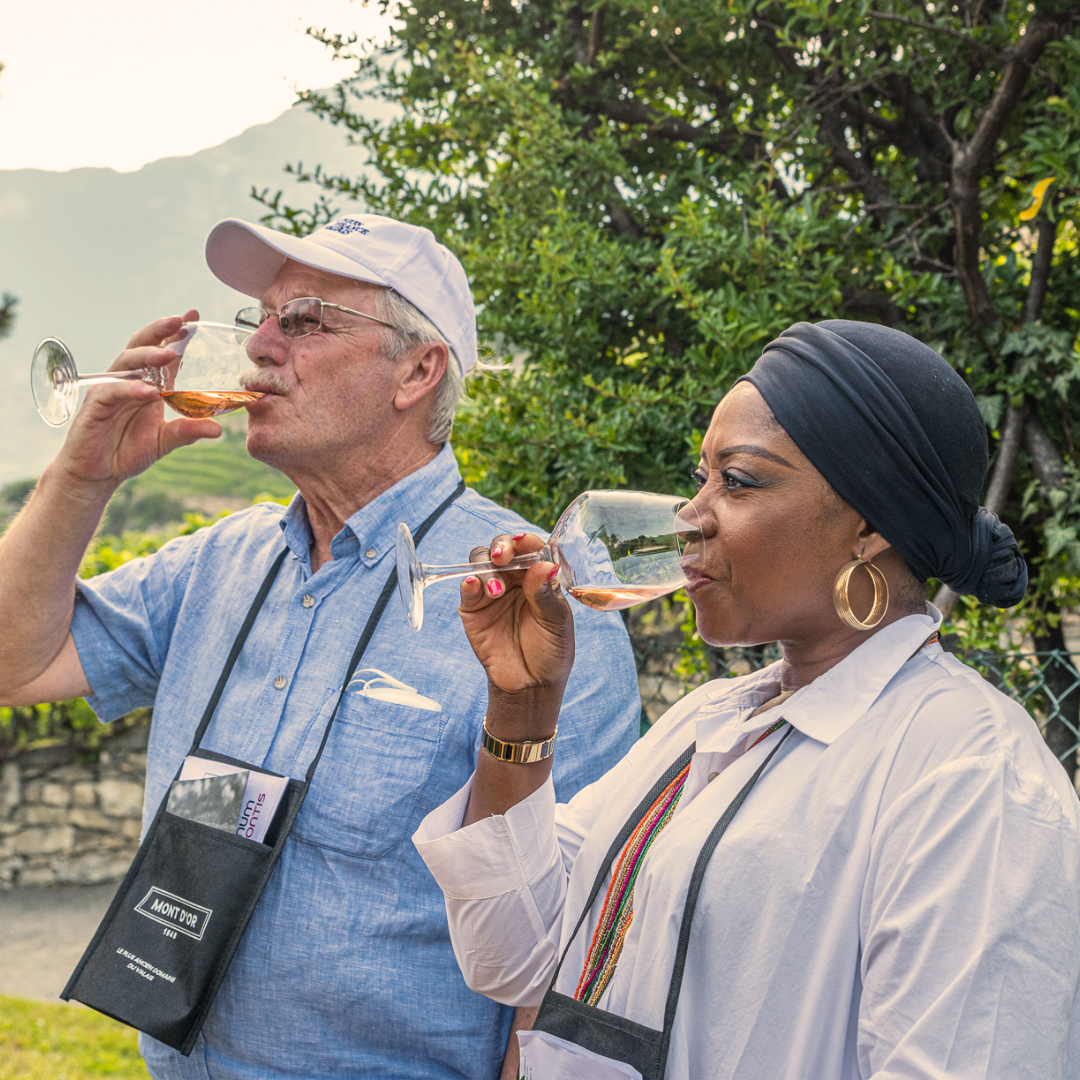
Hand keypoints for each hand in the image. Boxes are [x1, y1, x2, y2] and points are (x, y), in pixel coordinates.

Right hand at [55, 310, 221, 491]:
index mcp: (149, 384)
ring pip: (126, 363)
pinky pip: (113, 391)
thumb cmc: (128, 450)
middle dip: (160, 331)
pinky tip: (148, 391)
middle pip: (142, 346)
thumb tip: (219, 429)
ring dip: (147, 356)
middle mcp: (130, 381)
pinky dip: (131, 389)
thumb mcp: (165, 441)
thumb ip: (188, 431)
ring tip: (168, 354)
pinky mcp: (96, 405)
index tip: (193, 316)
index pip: (163, 352)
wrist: (99, 472)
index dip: (176, 334)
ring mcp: (111, 390)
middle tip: (180, 321)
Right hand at [458, 532, 574, 730]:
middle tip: (503, 557)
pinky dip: (468, 583)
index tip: (525, 543)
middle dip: (501, 547)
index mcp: (538, 576)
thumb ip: (545, 593)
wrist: (531, 684)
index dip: (526, 541)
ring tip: (497, 591)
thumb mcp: (556, 622)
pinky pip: (466, 589)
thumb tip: (544, 564)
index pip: (530, 548)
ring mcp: (491, 592)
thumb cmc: (550, 650)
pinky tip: (474, 586)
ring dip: (486, 569)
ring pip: (481, 563)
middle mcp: (514, 579)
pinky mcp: (473, 609)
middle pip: (501, 548)